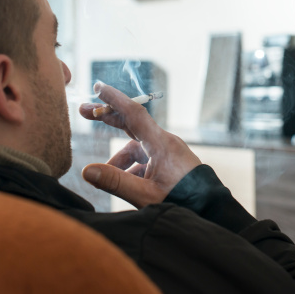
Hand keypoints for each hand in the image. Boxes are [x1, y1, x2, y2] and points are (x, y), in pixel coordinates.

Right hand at [79, 83, 200, 207]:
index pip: (134, 113)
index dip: (114, 99)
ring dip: (119, 159)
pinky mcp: (171, 163)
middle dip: (109, 119)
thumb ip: (115, 182)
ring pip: (137, 148)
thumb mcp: (145, 195)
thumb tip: (87, 171)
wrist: (210, 208)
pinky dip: (132, 168)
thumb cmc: (182, 200)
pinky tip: (124, 184)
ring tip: (105, 177)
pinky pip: (146, 159)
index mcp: (160, 143)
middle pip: (132, 124)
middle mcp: (165, 142)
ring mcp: (169, 152)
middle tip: (84, 112)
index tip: (98, 86)